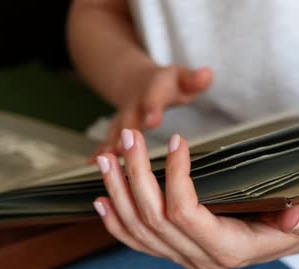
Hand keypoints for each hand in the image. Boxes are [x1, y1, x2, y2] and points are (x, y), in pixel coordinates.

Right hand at [89, 66, 212, 160]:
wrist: (139, 82)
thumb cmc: (168, 85)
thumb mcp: (183, 78)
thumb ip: (194, 79)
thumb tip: (207, 73)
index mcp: (154, 90)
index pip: (153, 98)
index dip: (152, 108)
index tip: (153, 120)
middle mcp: (135, 104)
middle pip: (129, 118)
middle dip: (127, 132)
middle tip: (123, 148)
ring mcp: (123, 117)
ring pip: (116, 132)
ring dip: (111, 146)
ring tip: (106, 161)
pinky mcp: (117, 130)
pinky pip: (107, 142)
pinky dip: (99, 152)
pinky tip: (92, 165)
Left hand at [92, 129, 298, 268]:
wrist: (288, 236)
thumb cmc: (297, 220)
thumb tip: (297, 217)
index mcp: (229, 250)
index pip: (186, 214)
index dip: (176, 177)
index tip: (176, 140)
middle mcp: (200, 259)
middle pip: (153, 218)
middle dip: (137, 175)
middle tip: (129, 138)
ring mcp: (182, 257)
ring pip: (138, 229)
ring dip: (117, 193)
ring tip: (106, 159)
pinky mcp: (173, 252)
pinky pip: (137, 241)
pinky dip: (115, 221)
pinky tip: (100, 198)